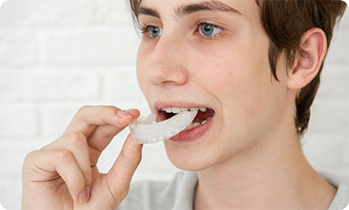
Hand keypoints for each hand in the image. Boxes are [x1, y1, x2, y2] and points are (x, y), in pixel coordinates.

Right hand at [22, 106, 142, 209]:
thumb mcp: (115, 185)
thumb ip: (127, 161)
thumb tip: (137, 136)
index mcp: (89, 151)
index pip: (102, 126)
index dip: (117, 117)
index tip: (135, 114)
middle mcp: (70, 148)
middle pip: (85, 116)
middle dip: (106, 113)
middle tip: (126, 118)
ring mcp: (52, 152)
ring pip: (75, 139)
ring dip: (85, 169)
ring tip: (84, 192)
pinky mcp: (35, 161)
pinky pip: (62, 156)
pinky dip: (74, 177)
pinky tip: (75, 193)